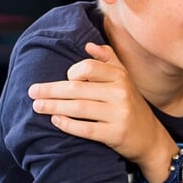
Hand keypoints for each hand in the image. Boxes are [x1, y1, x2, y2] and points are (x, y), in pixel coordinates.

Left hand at [28, 43, 173, 175]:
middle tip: (32, 92)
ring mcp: (119, 114)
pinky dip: (68, 124)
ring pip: (78, 108)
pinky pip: (86, 128)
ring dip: (53, 106)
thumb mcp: (125, 78)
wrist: (150, 137)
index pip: (87, 68)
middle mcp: (121, 93)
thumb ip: (108, 59)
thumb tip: (88, 45)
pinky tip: (55, 121)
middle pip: (77, 88)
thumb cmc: (130, 105)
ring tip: (37, 106)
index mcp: (120, 76)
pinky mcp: (116, 134)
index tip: (63, 80)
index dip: (71, 72)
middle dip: (51, 90)